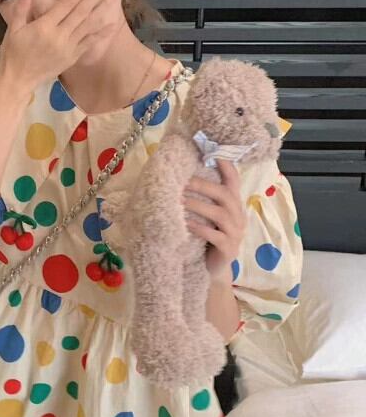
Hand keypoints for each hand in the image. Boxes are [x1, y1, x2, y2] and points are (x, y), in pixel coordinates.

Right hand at [0, 0, 115, 95]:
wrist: (18, 80)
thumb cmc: (13, 53)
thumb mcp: (12, 30)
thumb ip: (20, 10)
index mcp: (44, 26)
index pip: (66, 5)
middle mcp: (59, 36)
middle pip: (81, 12)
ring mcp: (68, 47)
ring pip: (89, 25)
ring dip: (102, 10)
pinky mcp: (72, 57)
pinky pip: (89, 43)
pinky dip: (101, 33)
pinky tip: (112, 24)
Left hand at [183, 160, 245, 282]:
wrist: (214, 268)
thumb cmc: (207, 236)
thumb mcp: (207, 214)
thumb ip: (203, 197)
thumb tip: (180, 173)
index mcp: (233, 203)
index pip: (234, 179)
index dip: (225, 164)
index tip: (212, 149)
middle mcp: (238, 215)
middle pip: (226, 194)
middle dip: (203, 186)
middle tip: (182, 182)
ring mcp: (236, 233)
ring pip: (219, 214)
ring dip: (197, 206)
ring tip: (178, 202)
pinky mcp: (229, 248)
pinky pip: (214, 235)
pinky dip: (198, 228)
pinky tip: (185, 224)